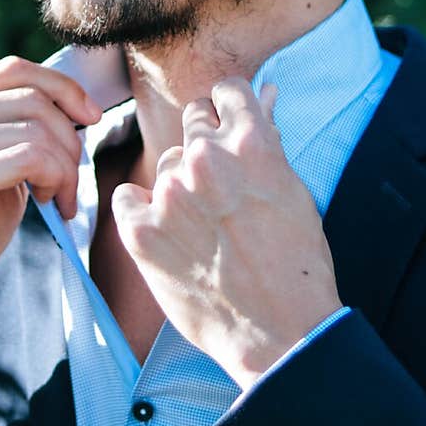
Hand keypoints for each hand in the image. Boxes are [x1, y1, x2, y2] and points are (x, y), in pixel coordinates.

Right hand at [0, 56, 101, 339]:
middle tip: (72, 181)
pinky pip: (30, 158)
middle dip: (70, 138)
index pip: (13, 71)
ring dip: (66, 167)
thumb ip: (12, 129)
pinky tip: (52, 205)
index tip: (91, 116)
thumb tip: (73, 103)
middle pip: (31, 101)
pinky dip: (56, 178)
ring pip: (36, 131)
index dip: (62, 87)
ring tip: (60, 198)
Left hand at [111, 79, 341, 389]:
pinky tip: (170, 236)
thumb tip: (262, 93)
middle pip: (192, 120)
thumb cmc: (297, 263)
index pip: (226, 91)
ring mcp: (169, 194)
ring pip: (166, 164)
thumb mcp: (292, 191)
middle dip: (206, 146)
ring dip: (179, 185)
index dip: (230, 112)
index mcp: (251, 142)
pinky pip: (127, 196)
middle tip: (221, 189)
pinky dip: (143, 212)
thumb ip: (268, 139)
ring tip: (206, 228)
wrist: (279, 333)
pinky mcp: (140, 230)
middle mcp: (206, 160)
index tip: (230, 132)